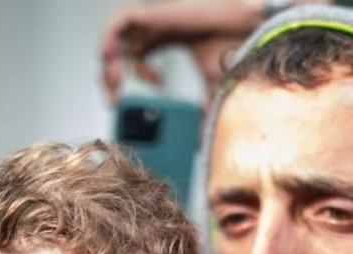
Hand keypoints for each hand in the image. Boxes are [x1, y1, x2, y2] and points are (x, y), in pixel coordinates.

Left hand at [100, 0, 268, 102]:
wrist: (242, 28)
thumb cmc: (231, 48)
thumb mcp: (212, 86)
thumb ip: (203, 108)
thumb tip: (202, 141)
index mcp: (165, 38)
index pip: (132, 57)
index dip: (122, 80)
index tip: (120, 102)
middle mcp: (155, 28)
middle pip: (118, 52)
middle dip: (111, 78)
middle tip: (116, 99)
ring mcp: (152, 19)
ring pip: (116, 39)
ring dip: (111, 62)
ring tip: (118, 84)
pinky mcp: (152, 13)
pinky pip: (120, 22)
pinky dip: (109, 37)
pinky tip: (111, 58)